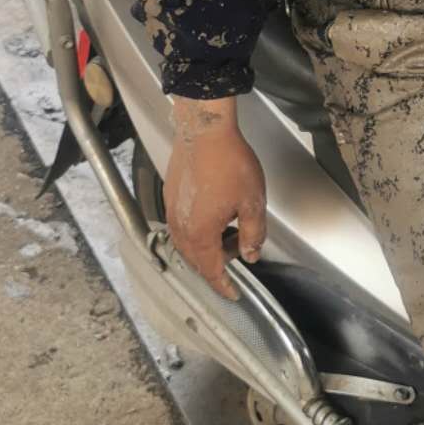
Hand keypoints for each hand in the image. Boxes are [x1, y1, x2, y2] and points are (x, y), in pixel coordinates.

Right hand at [164, 98, 266, 300]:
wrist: (204, 131)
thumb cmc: (228, 162)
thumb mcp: (252, 203)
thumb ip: (253, 234)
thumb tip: (251, 255)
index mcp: (200, 234)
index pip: (211, 271)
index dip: (223, 285)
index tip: (232, 293)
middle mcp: (181, 227)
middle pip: (197, 260)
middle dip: (217, 263)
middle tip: (238, 253)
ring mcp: (173, 211)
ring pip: (187, 243)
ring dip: (207, 246)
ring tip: (230, 231)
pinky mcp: (170, 196)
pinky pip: (182, 225)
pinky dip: (197, 230)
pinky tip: (214, 216)